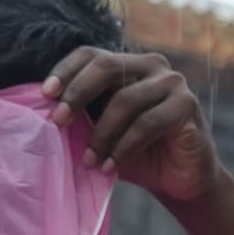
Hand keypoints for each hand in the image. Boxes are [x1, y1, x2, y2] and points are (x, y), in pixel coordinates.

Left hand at [43, 49, 223, 204]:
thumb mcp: (104, 132)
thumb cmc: (138, 154)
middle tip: (59, 121)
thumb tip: (46, 112)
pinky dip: (124, 147)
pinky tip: (110, 167)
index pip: (91, 55)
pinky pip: (147, 123)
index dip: (66, 70)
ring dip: (102, 134)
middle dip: (78, 92)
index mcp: (128, 65)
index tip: (46, 94)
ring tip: (89, 161)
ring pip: (126, 99)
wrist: (179, 180)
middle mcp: (152, 66)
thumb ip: (84, 117)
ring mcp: (173, 83)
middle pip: (107, 66)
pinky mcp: (188, 106)